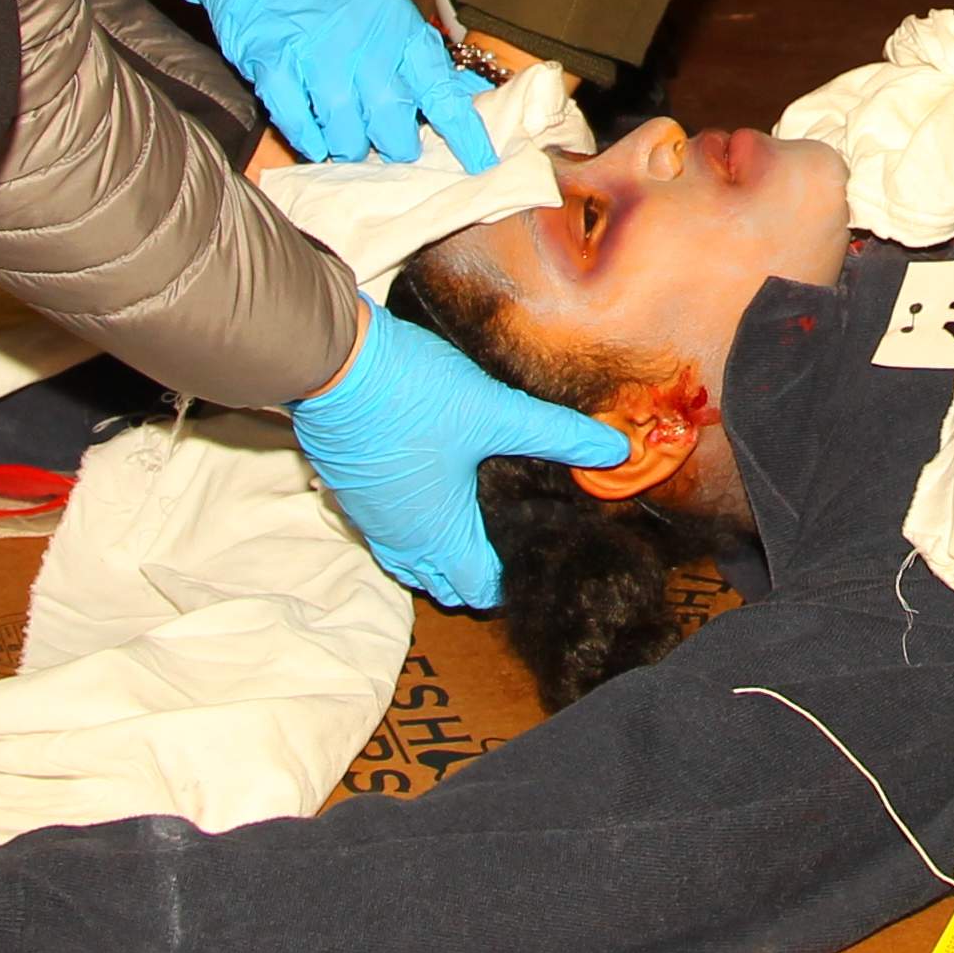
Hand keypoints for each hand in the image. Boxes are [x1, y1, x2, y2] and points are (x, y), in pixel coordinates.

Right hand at [175, 0, 498, 167]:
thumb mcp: (386, 6)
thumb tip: (458, 95)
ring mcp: (317, 53)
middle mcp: (363, 40)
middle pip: (392, 117)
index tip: (479, 162)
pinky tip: (314, 141)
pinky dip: (308, 139)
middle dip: (396, 145)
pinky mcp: (275, 63)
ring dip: (350, 146)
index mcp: (398, 26)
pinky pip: (297, 121)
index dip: (462, 131)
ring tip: (349, 142)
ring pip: (345, 128)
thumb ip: (416, 54)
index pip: (440, 88)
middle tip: (393, 148)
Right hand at [290, 302, 627, 608]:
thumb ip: (558, 434)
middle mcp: (400, 538)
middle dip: (474, 571)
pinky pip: (381, 527)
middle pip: (441, 582)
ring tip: (468, 516)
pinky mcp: (346, 487)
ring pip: (407, 557)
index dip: (510, 581)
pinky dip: (406, 522)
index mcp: (440, 535)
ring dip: (437, 549)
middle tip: (508, 535)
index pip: (479, 591)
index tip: (535, 555)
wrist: (333, 361)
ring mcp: (367, 516)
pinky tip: (423, 484)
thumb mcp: (495, 411)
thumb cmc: (412, 393)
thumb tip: (620, 452)